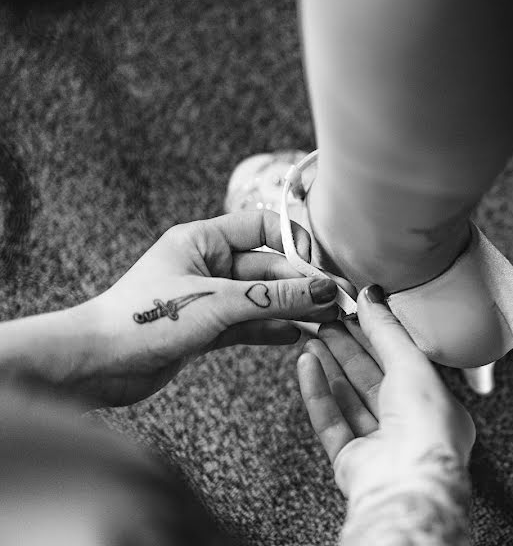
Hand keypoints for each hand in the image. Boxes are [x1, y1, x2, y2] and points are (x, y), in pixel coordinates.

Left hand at [67, 210, 339, 405]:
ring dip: (293, 308)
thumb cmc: (143, 319)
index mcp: (203, 239)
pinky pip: (250, 323)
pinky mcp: (207, 328)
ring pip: (262, 298)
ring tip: (327, 321)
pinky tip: (299, 335)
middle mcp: (207, 264)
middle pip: (268, 268)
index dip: (294, 242)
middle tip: (336, 301)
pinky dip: (273, 328)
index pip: (262, 227)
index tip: (322, 266)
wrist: (96, 364)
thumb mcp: (217, 304)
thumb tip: (323, 290)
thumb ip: (274, 298)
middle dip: (302, 284)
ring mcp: (208, 297)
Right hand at [297, 285, 474, 499]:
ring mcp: (380, 445)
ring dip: (330, 367)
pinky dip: (317, 393)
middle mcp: (409, 427)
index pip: (403, 362)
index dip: (378, 336)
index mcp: (436, 405)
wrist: (408, 483)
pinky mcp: (352, 461)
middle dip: (349, 349)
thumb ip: (387, 330)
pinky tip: (307, 367)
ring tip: (312, 339)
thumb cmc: (428, 429)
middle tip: (328, 322)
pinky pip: (331, 421)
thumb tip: (371, 298)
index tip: (356, 314)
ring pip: (349, 399)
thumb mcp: (412, 363)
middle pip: (372, 379)